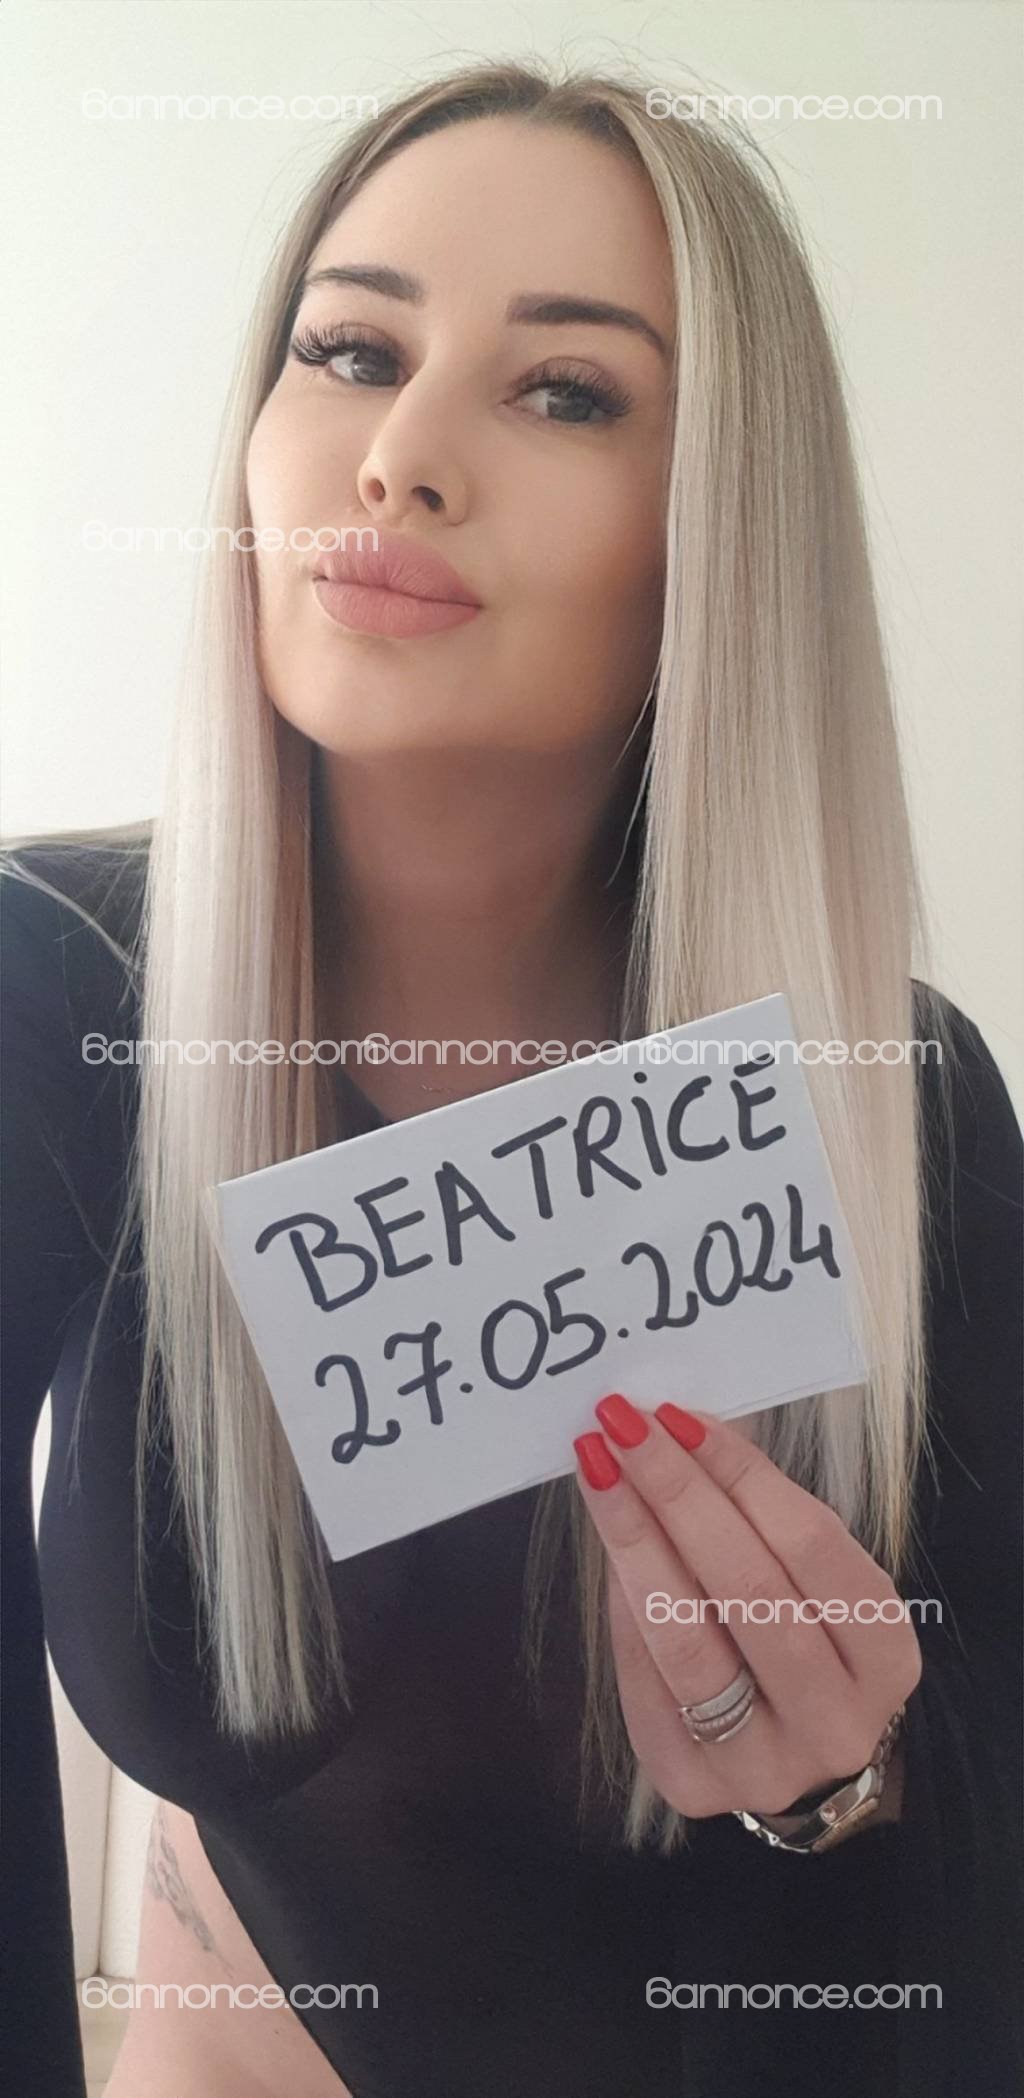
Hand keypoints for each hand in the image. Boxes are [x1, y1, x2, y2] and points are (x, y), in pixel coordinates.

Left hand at [573, 1394, 920, 1820]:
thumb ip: (763, 1521)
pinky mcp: (691, 1785)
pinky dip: (623, 1605)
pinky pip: (646, 1681)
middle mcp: (834, 1719)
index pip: (811, 1545)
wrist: (798, 1762)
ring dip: (635, 1541)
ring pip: (690, 1643)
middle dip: (678, 1494)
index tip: (681, 1417)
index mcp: (884, 1657)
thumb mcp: (816, 1587)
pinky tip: (608, 1546)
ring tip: (598, 1470)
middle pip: (748, 1590)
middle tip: (624, 1427)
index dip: (742, 1474)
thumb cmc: (807, 1640)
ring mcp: (763, 1764)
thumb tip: (676, 1433)